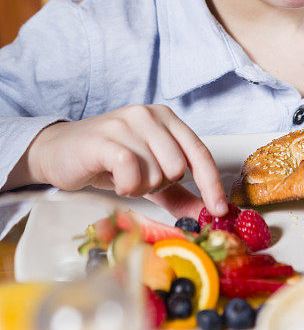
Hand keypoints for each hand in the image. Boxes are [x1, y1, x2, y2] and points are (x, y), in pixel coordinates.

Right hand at [28, 104, 227, 216]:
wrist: (58, 152)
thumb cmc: (107, 160)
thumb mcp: (148, 175)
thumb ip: (177, 193)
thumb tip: (206, 214)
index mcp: (166, 118)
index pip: (200, 152)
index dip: (211, 184)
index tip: (220, 211)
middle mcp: (150, 115)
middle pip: (177, 167)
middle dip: (159, 184)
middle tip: (137, 179)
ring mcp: (128, 123)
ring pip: (155, 172)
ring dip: (138, 186)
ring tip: (122, 176)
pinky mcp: (106, 138)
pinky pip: (131, 171)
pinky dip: (125, 186)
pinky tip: (115, 180)